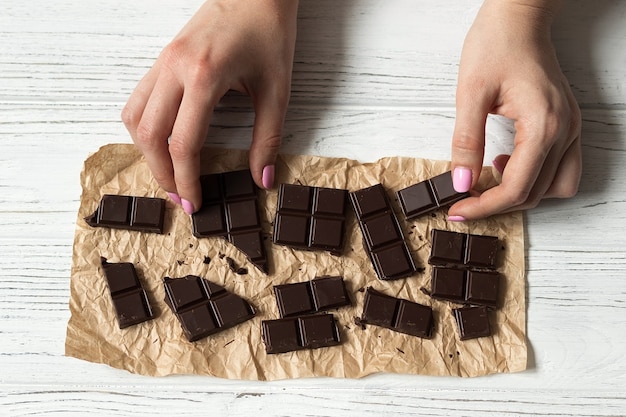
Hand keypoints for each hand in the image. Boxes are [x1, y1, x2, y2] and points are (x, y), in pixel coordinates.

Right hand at [122, 0, 298, 213]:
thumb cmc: (268, 34)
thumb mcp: (277, 89)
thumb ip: (268, 138)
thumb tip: (263, 179)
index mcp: (204, 76)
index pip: (183, 144)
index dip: (187, 180)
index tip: (196, 203)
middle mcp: (174, 69)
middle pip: (151, 136)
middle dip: (164, 175)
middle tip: (182, 199)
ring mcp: (162, 63)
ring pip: (136, 119)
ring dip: (148, 154)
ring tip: (170, 177)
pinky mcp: (160, 60)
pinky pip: (138, 101)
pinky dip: (143, 129)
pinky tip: (160, 144)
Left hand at [448, 0, 581, 220]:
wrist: (518, 18)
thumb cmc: (496, 44)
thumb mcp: (470, 93)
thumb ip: (467, 141)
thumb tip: (461, 182)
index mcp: (543, 125)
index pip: (516, 188)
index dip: (484, 206)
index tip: (457, 211)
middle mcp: (564, 131)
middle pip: (536, 193)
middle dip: (498, 204)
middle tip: (464, 201)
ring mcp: (570, 128)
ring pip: (556, 186)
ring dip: (523, 193)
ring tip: (490, 178)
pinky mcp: (566, 124)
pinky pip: (560, 168)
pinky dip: (535, 177)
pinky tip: (508, 163)